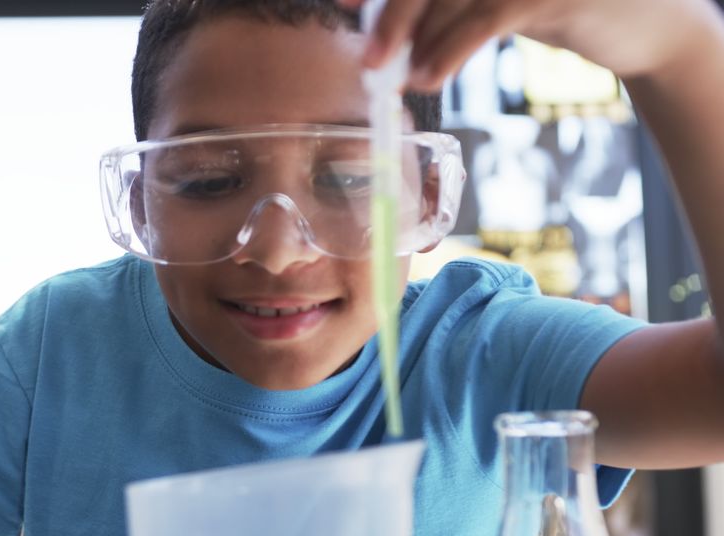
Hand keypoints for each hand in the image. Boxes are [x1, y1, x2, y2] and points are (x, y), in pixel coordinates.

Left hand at [339, 0, 721, 90]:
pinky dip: (449, 49)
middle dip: (391, 11)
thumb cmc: (555, 9)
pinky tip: (427, 77)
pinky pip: (485, 17)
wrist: (641, 26)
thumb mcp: (494, 2)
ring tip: (396, 78)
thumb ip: (446, 8)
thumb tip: (382, 38)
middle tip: (367, 56)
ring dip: (415, 38)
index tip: (345, 5)